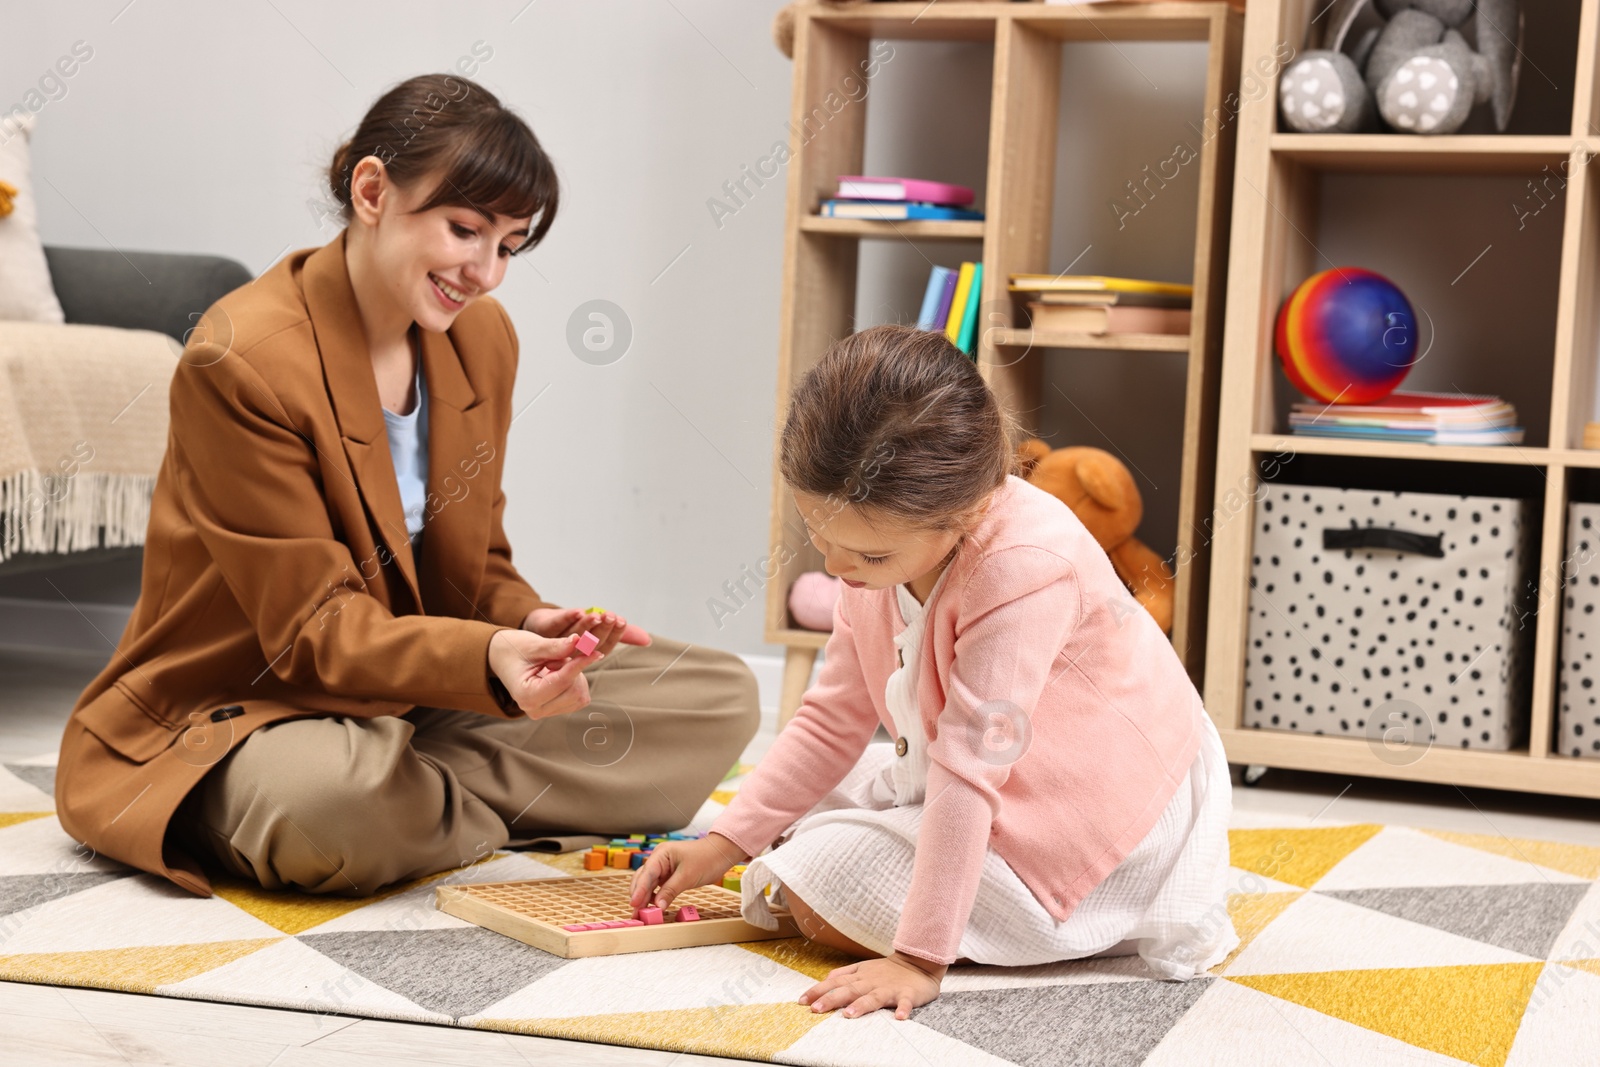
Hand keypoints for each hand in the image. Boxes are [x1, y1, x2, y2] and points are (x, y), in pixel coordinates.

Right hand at [488, 628, 603, 718]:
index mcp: (527, 696)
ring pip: (580, 696)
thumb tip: (581, 641)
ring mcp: (546, 712)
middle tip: (559, 656)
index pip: (563, 681)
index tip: (596, 651)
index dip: (580, 664)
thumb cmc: (514, 649)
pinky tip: (559, 672)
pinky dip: (575, 682)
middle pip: (574, 692)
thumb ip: (556, 646)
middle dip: (574, 670)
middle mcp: (536, 710)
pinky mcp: (556, 709)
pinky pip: (579, 698)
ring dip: (576, 676)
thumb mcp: (533, 645)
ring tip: (554, 664)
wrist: (504, 658)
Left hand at [523, 606, 651, 658]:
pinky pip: (554, 624)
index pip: (603, 648)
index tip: (622, 621)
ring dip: (586, 625)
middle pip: (589, 643)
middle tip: (611, 617)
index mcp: (586, 653)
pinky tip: (578, 611)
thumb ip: (621, 634)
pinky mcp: (543, 629)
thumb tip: (647, 640)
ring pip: (572, 634)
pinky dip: (567, 617)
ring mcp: (556, 641)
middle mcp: (570, 651)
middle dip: (601, 629)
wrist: (538, 624)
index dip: (614, 636)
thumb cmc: (573, 629)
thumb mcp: (599, 629)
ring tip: (598, 614)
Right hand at [629, 832, 749, 911]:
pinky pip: (658, 887)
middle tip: (636, 913)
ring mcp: (663, 867)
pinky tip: (654, 907)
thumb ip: (670, 891)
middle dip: (638, 896)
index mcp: (661, 854)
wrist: (721, 853)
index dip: (639, 890)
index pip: (646, 874)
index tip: (634, 904)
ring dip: (645, 898)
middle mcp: (659, 859)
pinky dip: (655, 897)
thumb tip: (658, 906)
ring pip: (648, 884)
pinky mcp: (669, 875)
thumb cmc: (707, 859)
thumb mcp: (688, 876)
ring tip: (642, 914)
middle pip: (643, 879)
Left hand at [799, 953, 945, 1019]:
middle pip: (849, 990)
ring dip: (862, 1005)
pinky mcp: (908, 994)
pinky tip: (900, 1018)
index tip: (801, 1001)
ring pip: (873, 997)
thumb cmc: (887, 970)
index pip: (834, 983)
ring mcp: (889, 988)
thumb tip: (824, 980)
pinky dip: (904, 1009)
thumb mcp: (862, 968)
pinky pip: (906, 1003)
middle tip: (816, 1009)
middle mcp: (871, 982)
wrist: (918, 962)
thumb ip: (843, 974)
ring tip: (849, 1014)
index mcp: (859, 976)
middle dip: (832, 999)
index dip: (818, 991)